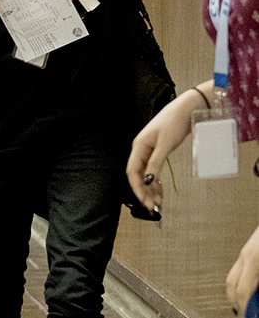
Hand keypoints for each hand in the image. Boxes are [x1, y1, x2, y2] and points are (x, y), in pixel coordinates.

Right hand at [126, 89, 203, 209]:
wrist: (185, 111)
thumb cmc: (173, 122)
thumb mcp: (165, 144)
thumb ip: (156, 163)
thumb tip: (149, 180)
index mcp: (138, 146)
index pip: (132, 171)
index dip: (136, 187)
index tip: (143, 200)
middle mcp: (141, 150)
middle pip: (138, 175)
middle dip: (144, 191)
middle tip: (152, 206)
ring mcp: (149, 152)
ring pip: (146, 175)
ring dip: (151, 189)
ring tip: (158, 201)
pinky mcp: (157, 153)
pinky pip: (154, 171)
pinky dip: (157, 181)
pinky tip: (160, 190)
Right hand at [227, 224, 258, 312]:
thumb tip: (256, 301)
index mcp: (254, 260)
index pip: (242, 291)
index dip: (245, 309)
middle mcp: (246, 255)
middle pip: (230, 284)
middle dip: (235, 302)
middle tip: (244, 315)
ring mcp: (246, 250)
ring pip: (232, 275)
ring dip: (236, 291)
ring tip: (244, 303)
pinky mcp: (250, 248)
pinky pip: (239, 268)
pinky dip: (241, 280)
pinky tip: (250, 286)